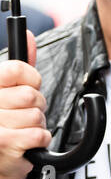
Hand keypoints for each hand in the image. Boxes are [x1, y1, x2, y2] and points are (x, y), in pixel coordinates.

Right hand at [0, 30, 50, 178]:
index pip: (17, 69)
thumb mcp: (9, 92)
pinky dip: (39, 139)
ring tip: (21, 131)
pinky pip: (38, 133)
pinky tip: (26, 143)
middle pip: (31, 95)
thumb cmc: (5, 125)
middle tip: (23, 116)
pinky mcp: (3, 143)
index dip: (31, 80)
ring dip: (36, 125)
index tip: (29, 88)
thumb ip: (20, 68)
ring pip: (36, 115)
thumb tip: (28, 36)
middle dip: (36, 107)